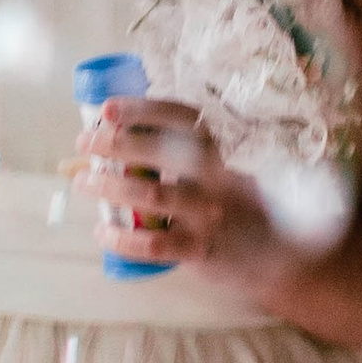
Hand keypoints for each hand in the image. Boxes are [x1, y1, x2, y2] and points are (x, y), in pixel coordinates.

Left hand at [77, 100, 274, 289]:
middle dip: (118, 143)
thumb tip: (88, 155)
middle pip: (163, 152)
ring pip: (153, 195)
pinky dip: (123, 238)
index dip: (143, 110)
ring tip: (83, 182)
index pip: (181, 119)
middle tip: (85, 141)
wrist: (278, 255)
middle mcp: (217, 177)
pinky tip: (103, 232)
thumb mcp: (211, 176)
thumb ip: (163, 163)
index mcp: (218, 152)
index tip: (108, 108)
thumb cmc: (231, 205)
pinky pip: (156, 244)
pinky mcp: (202, 249)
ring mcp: (210, 214)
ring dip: (112, 186)